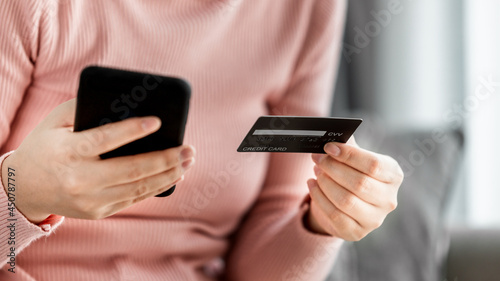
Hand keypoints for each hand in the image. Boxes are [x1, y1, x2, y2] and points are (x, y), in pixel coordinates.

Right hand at [1, 99, 194, 222]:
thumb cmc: (45, 147)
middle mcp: (80, 179)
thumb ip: (83, 108)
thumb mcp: (55, 122)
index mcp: (68, 152)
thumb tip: (121, 100)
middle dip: (165, 159)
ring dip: (168, 174)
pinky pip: (134, 199)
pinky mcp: (99, 211)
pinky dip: (157, 187)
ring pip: (138, 188)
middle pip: (131, 170)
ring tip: (187, 161)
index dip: (133, 130)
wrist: (23, 188)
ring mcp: (91, 200)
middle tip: (188, 149)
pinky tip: (173, 176)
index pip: (105, 140)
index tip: (157, 122)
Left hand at [306, 138, 402, 240]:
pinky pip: (334, 215)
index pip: (374, 165)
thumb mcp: (354, 158)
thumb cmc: (352, 174)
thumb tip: (333, 137)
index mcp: (393, 175)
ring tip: (316, 172)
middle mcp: (388, 199)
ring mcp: (375, 219)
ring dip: (325, 183)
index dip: (349, 155)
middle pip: (359, 183)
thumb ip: (348, 147)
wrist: (346, 204)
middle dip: (333, 168)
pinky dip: (319, 198)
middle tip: (317, 158)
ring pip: (346, 201)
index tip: (328, 147)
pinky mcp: (357, 232)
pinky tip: (312, 185)